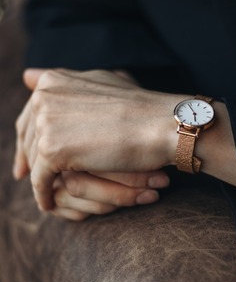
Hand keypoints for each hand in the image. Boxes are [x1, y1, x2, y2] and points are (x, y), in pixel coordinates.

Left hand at [13, 68, 181, 211]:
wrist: (162, 125)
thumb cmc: (143, 107)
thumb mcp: (104, 81)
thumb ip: (67, 80)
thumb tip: (27, 77)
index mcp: (55, 81)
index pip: (31, 112)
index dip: (29, 133)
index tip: (30, 150)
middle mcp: (44, 98)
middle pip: (27, 136)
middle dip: (28, 157)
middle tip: (27, 175)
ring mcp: (46, 124)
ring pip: (34, 159)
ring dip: (40, 176)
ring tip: (48, 190)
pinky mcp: (52, 151)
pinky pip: (41, 180)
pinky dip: (44, 194)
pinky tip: (49, 204)